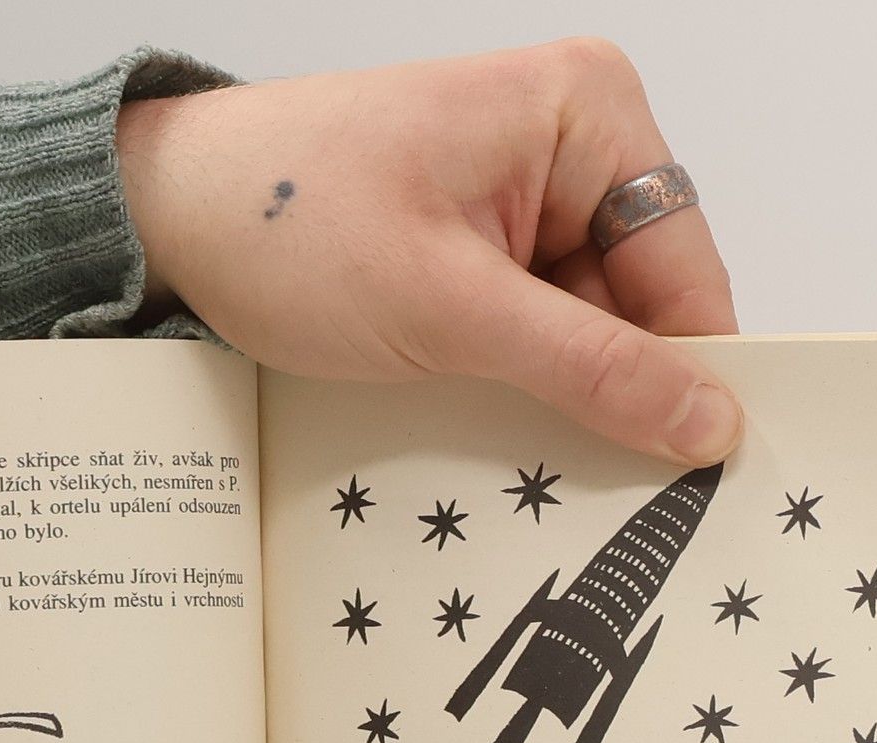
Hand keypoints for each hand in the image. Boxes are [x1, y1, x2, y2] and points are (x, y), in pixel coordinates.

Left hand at [119, 40, 740, 464]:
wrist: (170, 218)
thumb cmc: (285, 220)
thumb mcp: (449, 308)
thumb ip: (588, 368)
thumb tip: (706, 420)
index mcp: (587, 114)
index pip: (685, 269)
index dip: (691, 375)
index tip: (696, 475)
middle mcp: (569, 149)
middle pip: (641, 307)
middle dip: (619, 395)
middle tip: (601, 495)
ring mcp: (523, 207)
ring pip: (586, 336)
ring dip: (560, 404)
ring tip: (524, 462)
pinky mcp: (479, 257)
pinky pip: (532, 340)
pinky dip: (517, 392)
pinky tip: (492, 435)